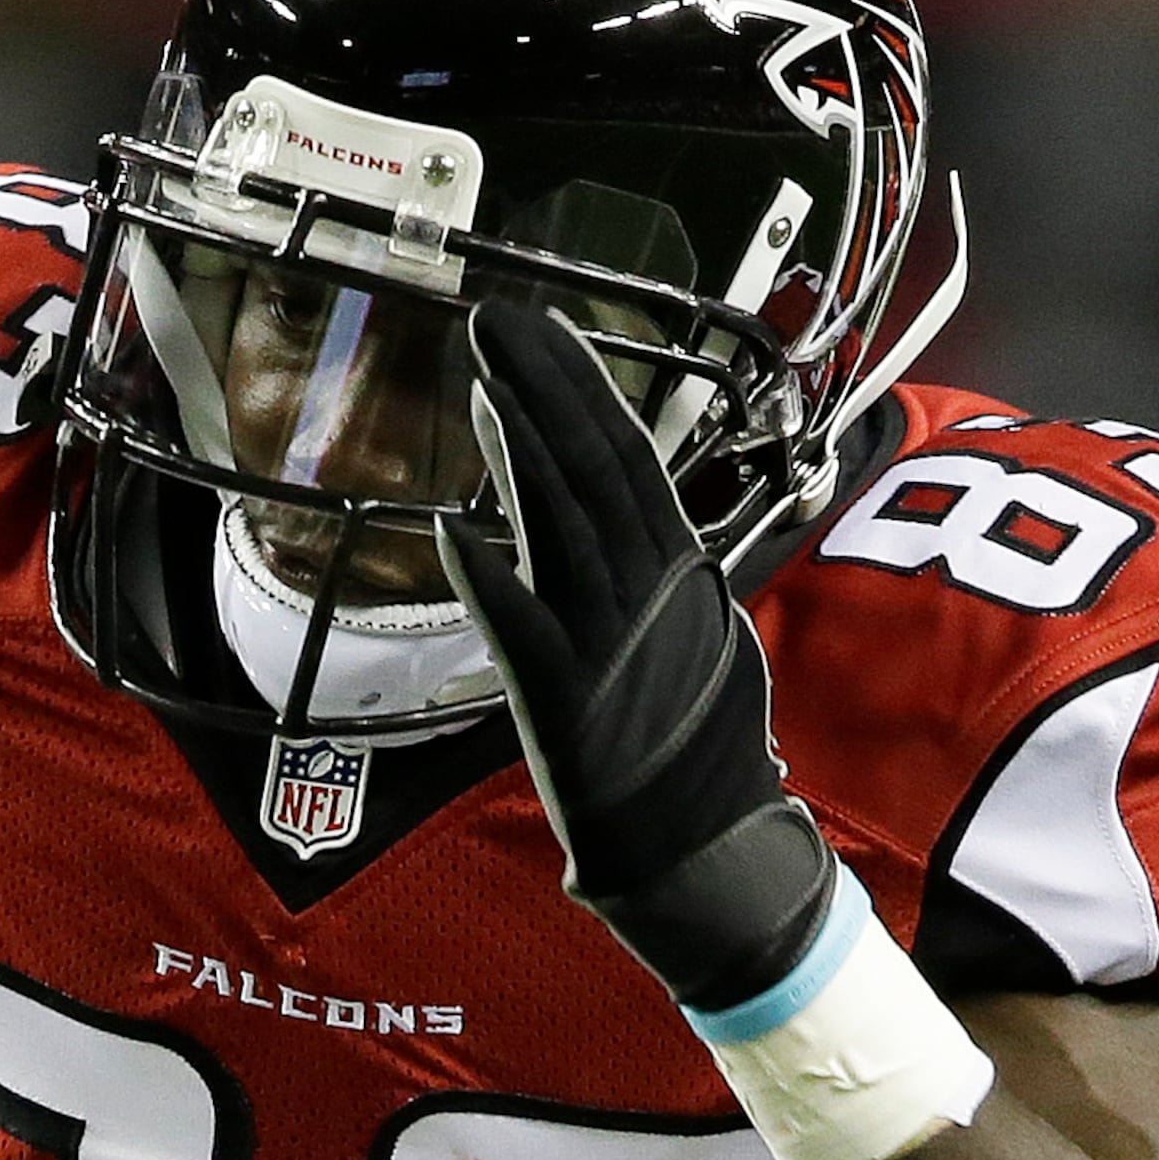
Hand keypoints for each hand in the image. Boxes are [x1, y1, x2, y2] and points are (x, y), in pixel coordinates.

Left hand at [439, 298, 840, 1018]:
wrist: (706, 842)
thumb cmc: (694, 743)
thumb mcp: (686, 633)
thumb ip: (653, 573)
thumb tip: (616, 516)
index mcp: (672, 569)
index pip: (620, 456)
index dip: (576, 388)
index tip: (534, 332)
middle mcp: (642, 588)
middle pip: (592, 465)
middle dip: (545, 385)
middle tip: (496, 317)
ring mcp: (606, 640)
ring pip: (562, 522)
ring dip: (520, 447)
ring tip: (481, 380)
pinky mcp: (565, 701)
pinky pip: (520, 629)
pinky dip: (489, 580)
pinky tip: (452, 529)